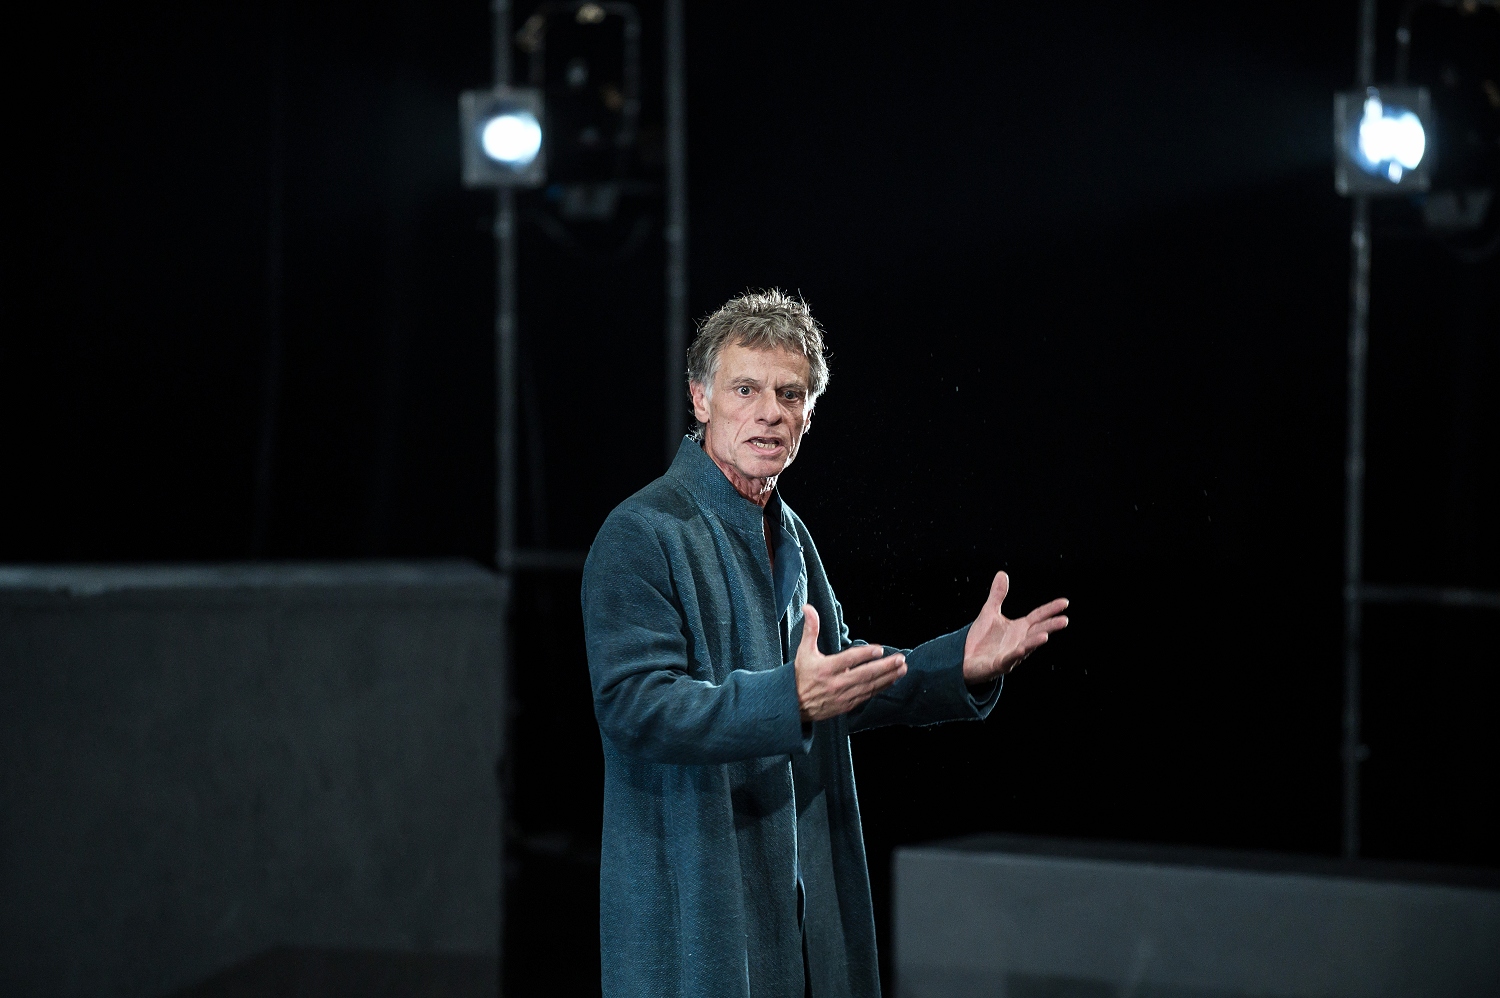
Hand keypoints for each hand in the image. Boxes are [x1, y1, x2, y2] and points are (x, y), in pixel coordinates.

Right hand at [795, 604, 907, 721]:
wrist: (795, 705)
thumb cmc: (801, 676)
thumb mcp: (803, 651)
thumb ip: (810, 629)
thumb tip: (809, 608)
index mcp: (825, 668)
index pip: (848, 660)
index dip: (865, 654)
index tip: (879, 649)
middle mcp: (836, 683)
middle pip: (864, 674)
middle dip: (884, 667)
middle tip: (900, 659)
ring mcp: (843, 696)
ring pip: (869, 685)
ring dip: (887, 677)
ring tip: (902, 669)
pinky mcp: (847, 704)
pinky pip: (867, 695)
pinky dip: (880, 688)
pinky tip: (891, 680)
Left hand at [962, 572, 1068, 683]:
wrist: (966, 659)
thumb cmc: (982, 639)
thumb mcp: (989, 612)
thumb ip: (997, 595)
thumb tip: (1002, 573)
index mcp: (1020, 628)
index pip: (1039, 616)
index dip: (1051, 609)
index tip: (1065, 602)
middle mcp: (1020, 641)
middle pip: (1037, 631)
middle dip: (1050, 627)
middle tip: (1065, 620)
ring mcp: (1011, 654)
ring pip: (1026, 647)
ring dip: (1035, 642)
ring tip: (1045, 636)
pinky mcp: (999, 665)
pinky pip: (1008, 659)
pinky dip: (1014, 655)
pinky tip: (1019, 650)